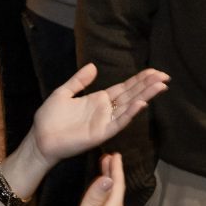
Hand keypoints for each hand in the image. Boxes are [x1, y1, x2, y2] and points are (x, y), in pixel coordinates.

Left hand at [32, 64, 168, 165]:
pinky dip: (131, 113)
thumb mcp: (63, 92)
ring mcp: (105, 122)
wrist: (40, 139)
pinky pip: (119, 122)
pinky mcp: (101, 133)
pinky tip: (142, 103)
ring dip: (145, 96)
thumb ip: (79, 80)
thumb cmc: (49, 118)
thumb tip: (93, 66)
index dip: (140, 79)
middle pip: (132, 94)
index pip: (124, 87)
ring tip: (160, 85)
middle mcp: (106, 110)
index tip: (155, 71)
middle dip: (148, 85)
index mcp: (99, 99)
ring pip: (130, 107)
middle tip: (165, 76)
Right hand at [52, 153, 125, 205]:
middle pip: (117, 194)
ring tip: (105, 173)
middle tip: (109, 157)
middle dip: (114, 175)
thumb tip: (107, 178)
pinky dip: (105, 199)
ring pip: (113, 204)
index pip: (117, 188)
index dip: (116, 170)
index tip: (115, 154)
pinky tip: (100, 200)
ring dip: (110, 187)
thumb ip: (93, 200)